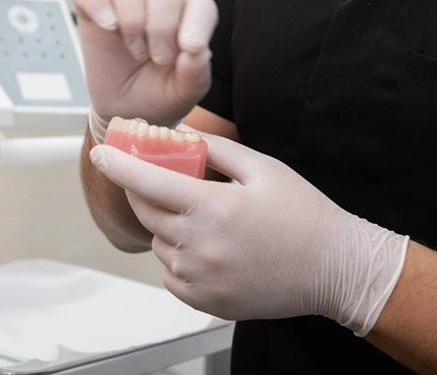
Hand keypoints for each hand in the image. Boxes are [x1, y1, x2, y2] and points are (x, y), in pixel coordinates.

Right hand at [72, 0, 217, 139]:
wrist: (126, 110)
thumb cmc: (160, 92)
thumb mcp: (186, 92)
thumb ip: (196, 73)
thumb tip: (197, 49)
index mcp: (190, 11)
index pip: (198, 0)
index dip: (197, 23)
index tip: (190, 49)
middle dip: (163, 27)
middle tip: (160, 59)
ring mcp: (124, 1)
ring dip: (134, 20)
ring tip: (137, 50)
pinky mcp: (92, 9)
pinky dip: (96, 2)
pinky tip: (108, 26)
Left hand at [89, 133, 408, 335]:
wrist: (335, 268)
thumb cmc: (303, 215)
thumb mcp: (262, 167)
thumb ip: (216, 148)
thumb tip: (181, 134)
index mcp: (213, 208)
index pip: (148, 181)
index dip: (118, 164)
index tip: (101, 151)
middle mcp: (201, 246)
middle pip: (146, 212)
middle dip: (144, 190)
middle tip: (160, 177)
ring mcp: (202, 278)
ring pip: (158, 244)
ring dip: (166, 225)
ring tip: (202, 216)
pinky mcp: (207, 302)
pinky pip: (171, 275)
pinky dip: (177, 257)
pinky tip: (206, 246)